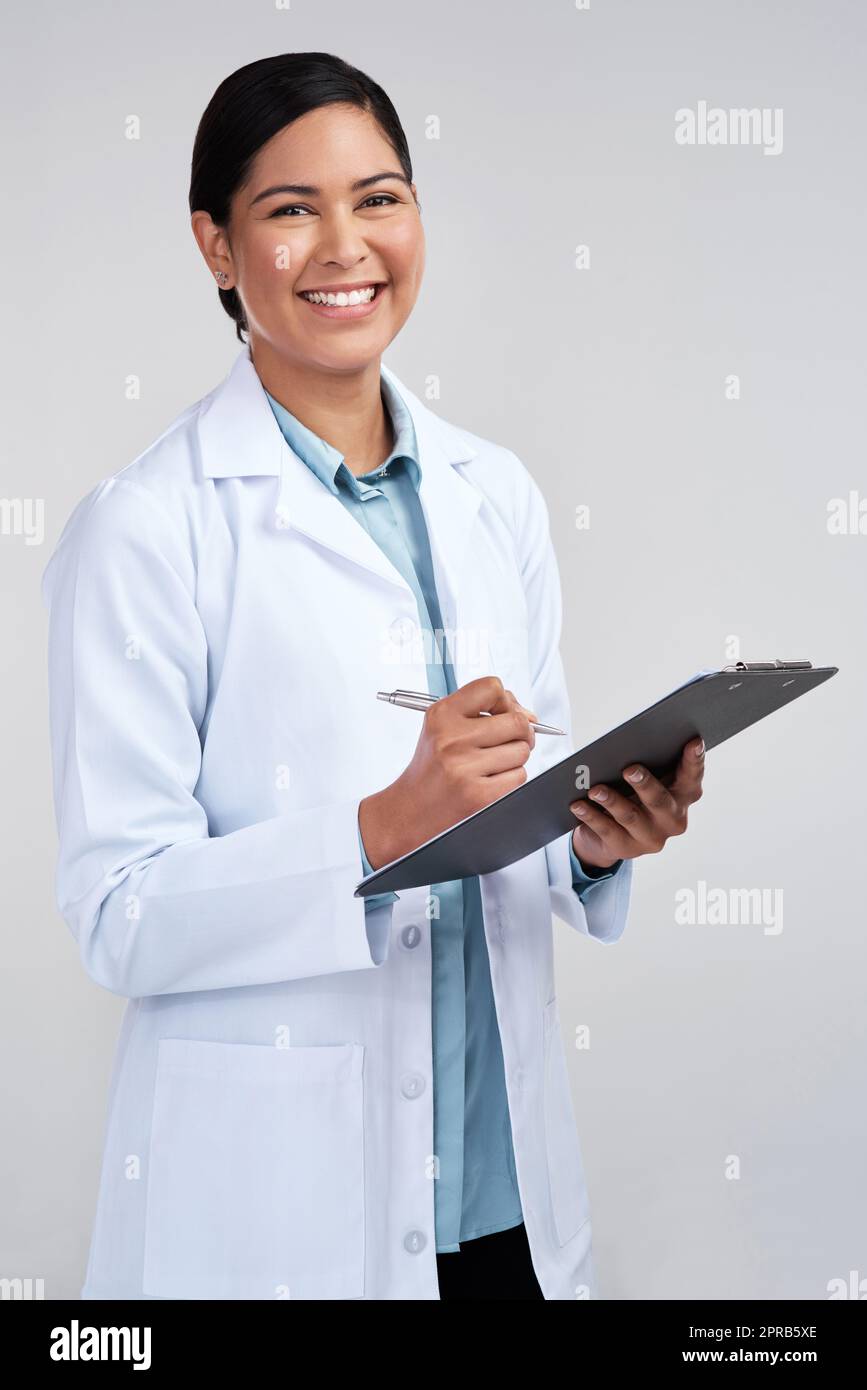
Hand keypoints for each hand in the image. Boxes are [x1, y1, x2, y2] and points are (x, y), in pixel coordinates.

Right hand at [359, 676, 537, 868]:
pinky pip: (519, 776)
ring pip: (521, 751)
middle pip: (517, 722)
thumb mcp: (442, 727)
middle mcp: (452, 739)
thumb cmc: (432, 767)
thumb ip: (481, 711)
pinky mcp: (479, 795)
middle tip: (508, 742)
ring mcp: (465, 768)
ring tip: (490, 765)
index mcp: (442, 715)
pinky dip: (511, 779)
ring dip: (514, 758)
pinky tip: (489, 781)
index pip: (492, 688)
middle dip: (520, 733)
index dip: (507, 701)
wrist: (411, 809)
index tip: (505, 714)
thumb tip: (529, 716)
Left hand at [570, 737, 705, 870]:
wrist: (612, 835)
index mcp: (683, 796)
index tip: (694, 742)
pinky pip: (607, 830)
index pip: (692, 776)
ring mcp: (651, 837)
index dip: (694, 760)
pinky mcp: (627, 849)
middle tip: (630, 769)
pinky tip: (579, 805)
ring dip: (612, 801)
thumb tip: (630, 744)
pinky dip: (591, 816)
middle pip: (660, 800)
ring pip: (630, 816)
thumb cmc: (633, 795)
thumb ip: (649, 764)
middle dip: (645, 784)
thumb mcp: (645, 779)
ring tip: (595, 790)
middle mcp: (673, 819)